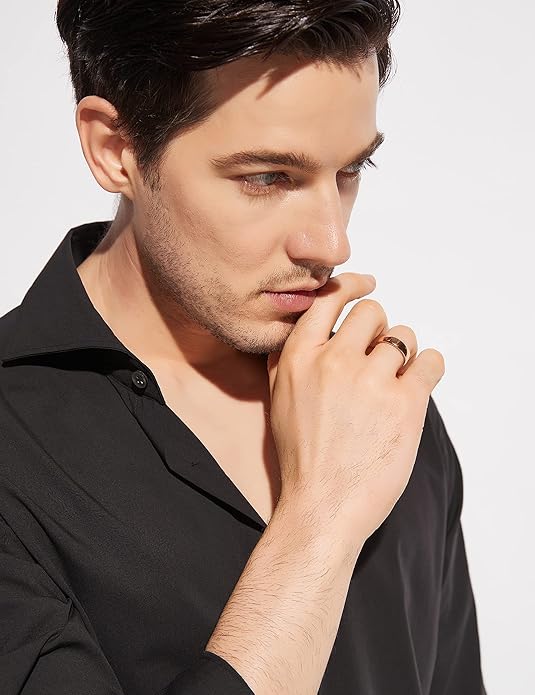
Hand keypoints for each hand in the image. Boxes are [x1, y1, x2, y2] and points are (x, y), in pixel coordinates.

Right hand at [267, 272, 444, 541]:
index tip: (365, 285)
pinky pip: (431, 361)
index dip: (352, 286)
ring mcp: (370, 380)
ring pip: (403, 335)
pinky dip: (429, 368)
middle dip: (378, 329)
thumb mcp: (277, 400)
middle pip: (372, 311)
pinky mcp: (404, 403)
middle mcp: (333, 361)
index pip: (330, 298)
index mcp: (299, 358)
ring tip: (396, 380)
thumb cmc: (300, 459)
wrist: (321, 508)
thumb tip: (306, 324)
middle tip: (378, 355)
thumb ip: (288, 358)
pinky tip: (419, 384)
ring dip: (403, 353)